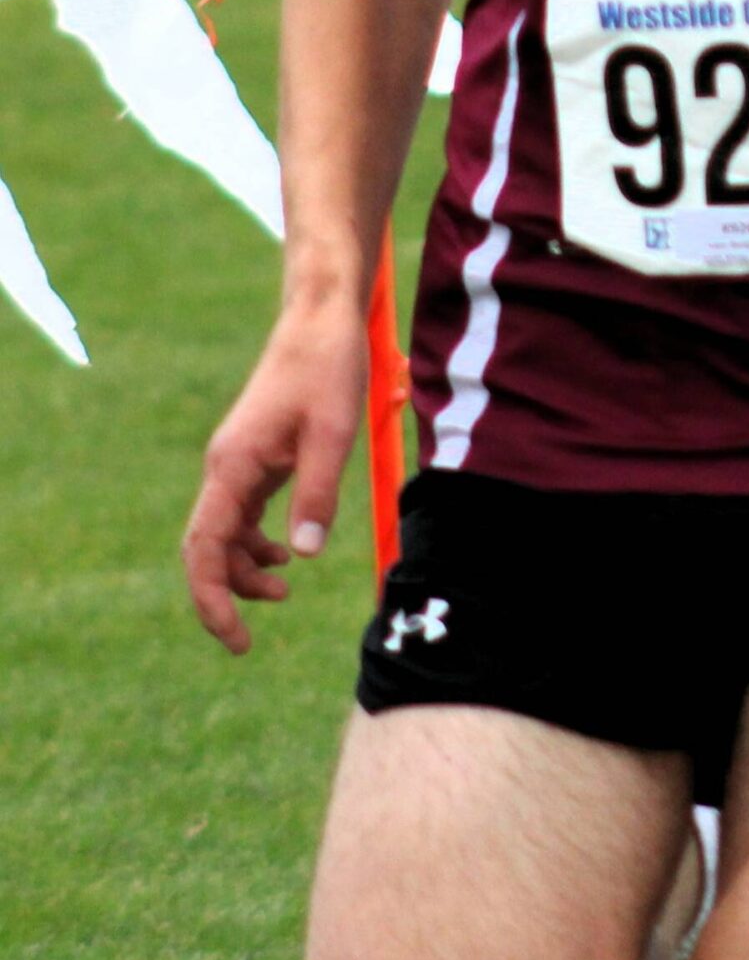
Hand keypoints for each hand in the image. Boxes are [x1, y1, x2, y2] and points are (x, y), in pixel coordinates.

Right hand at [182, 295, 367, 654]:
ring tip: (285, 588)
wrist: (319, 320)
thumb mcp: (333, 433)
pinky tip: (287, 553)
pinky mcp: (253, 456)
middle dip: (222, 596)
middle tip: (249, 640)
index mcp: (233, 466)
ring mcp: (236, 462)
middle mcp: (224, 468)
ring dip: (244, 569)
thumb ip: (317, 493)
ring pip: (222, 534)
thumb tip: (305, 554)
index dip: (213, 600)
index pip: (205, 549)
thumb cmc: (328, 368)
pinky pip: (240, 514)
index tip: (237, 639)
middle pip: (204, 549)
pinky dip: (255, 541)